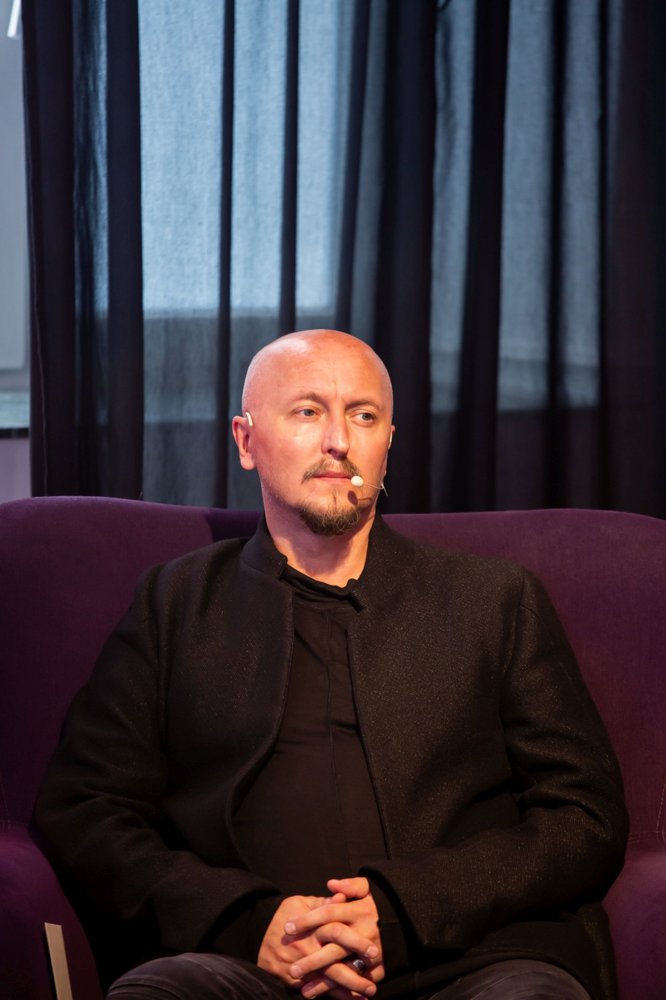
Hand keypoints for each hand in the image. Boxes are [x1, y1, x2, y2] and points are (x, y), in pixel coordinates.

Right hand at [257, 892, 378, 996]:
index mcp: (313, 927)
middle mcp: (307, 948)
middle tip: (374, 983)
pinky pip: (314, 990)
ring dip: (347, 989)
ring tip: (366, 994)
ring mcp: (300, 966)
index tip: (374, 950)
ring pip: (326, 980)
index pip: (337, 933)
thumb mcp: (302, 902)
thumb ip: (324, 903)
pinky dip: (331, 995)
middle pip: (334, 963)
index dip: (356, 942)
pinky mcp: (293, 979)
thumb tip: (343, 897)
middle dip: (355, 975)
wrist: (256, 930)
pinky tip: (348, 999)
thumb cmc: (284, 913)